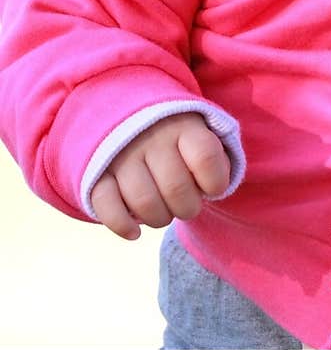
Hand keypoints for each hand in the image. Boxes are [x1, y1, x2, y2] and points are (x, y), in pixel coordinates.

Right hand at [91, 113, 231, 239]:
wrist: (128, 117)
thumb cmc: (177, 138)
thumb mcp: (201, 134)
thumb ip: (214, 159)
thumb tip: (214, 189)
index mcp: (183, 125)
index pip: (206, 157)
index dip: (215, 182)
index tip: (212, 187)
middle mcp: (151, 137)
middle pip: (176, 188)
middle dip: (187, 208)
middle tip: (186, 205)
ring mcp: (122, 155)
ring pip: (144, 203)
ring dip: (159, 219)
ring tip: (163, 212)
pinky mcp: (97, 174)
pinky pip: (107, 207)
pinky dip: (123, 226)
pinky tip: (135, 232)